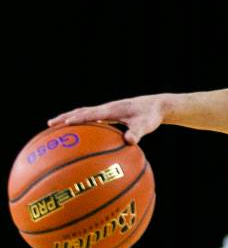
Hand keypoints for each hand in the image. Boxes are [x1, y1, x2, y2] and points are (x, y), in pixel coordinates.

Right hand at [48, 94, 166, 143]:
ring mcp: (107, 110)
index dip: (78, 118)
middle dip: (65, 117)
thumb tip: (129, 142)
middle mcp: (107, 108)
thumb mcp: (146, 125)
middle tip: (49, 125)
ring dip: (69, 118)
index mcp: (113, 110)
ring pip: (84, 113)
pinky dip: (80, 121)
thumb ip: (138, 133)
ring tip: (54, 126)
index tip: (64, 123)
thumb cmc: (151, 116)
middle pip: (81, 111)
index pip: (91, 114)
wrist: (157, 105)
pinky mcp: (110, 113)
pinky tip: (76, 131)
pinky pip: (91, 117)